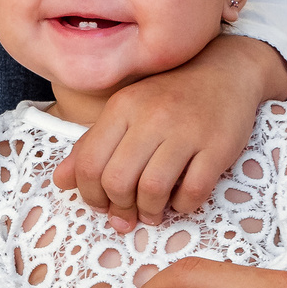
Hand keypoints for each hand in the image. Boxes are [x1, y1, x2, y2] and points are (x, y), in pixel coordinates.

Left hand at [54, 33, 286, 228]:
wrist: (225, 71)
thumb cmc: (170, 97)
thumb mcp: (126, 112)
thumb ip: (93, 145)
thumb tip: (61, 181)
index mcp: (123, 107)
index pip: (89, 163)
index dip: (90, 195)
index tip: (102, 205)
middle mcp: (151, 116)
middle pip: (118, 180)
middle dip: (119, 208)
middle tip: (127, 215)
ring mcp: (186, 131)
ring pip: (153, 188)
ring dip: (149, 211)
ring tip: (152, 213)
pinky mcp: (218, 146)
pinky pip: (193, 190)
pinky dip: (183, 206)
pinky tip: (181, 202)